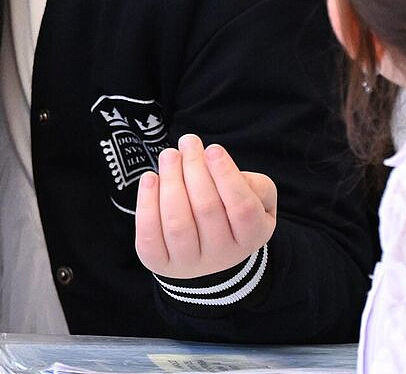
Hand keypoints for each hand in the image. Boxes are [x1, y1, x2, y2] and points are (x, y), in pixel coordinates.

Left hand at [133, 134, 277, 279]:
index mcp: (251, 238)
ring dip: (171, 182)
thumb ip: (254, 184)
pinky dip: (147, 204)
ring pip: (177, 224)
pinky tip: (150, 178)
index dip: (226, 177)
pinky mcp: (159, 263)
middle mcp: (222, 256)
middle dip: (195, 169)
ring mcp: (189, 263)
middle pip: (207, 210)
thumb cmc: (232, 214)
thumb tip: (222, 166)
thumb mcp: (258, 200)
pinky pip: (150, 235)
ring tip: (169, 154)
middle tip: (188, 142)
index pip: (243, 208)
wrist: (208, 253)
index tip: (212, 149)